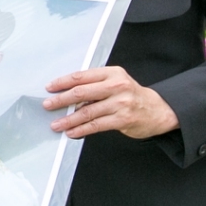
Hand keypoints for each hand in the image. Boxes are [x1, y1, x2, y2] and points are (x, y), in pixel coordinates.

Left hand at [43, 66, 178, 139]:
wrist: (158, 110)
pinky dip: (81, 129)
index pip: (82, 76)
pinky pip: (96, 125)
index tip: (50, 88)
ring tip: (56, 124)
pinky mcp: (122, 119)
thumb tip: (68, 94)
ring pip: (87, 112)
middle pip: (81, 92)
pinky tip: (71, 132)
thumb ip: (96, 85)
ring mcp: (120, 103)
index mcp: (112, 73)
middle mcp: (116, 86)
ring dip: (68, 119)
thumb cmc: (132, 95)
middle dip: (61, 100)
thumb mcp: (116, 82)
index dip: (63, 82)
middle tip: (47, 105)